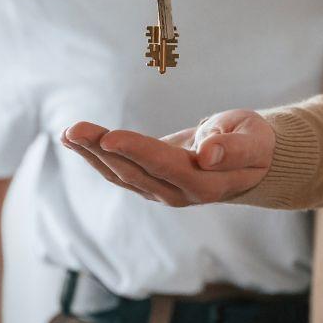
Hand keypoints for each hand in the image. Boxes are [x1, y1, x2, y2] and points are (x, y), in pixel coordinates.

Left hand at [61, 109, 275, 206]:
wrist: (251, 162)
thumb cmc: (254, 144)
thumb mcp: (254, 140)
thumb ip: (234, 149)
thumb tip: (207, 155)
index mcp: (205, 183)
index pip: (164, 166)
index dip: (136, 152)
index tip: (110, 137)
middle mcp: (177, 193)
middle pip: (134, 172)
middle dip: (102, 149)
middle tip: (74, 129)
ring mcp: (160, 191)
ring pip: (120, 174)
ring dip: (91, 153)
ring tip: (68, 132)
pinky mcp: (149, 182)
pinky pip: (117, 171)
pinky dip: (94, 156)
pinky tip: (74, 140)